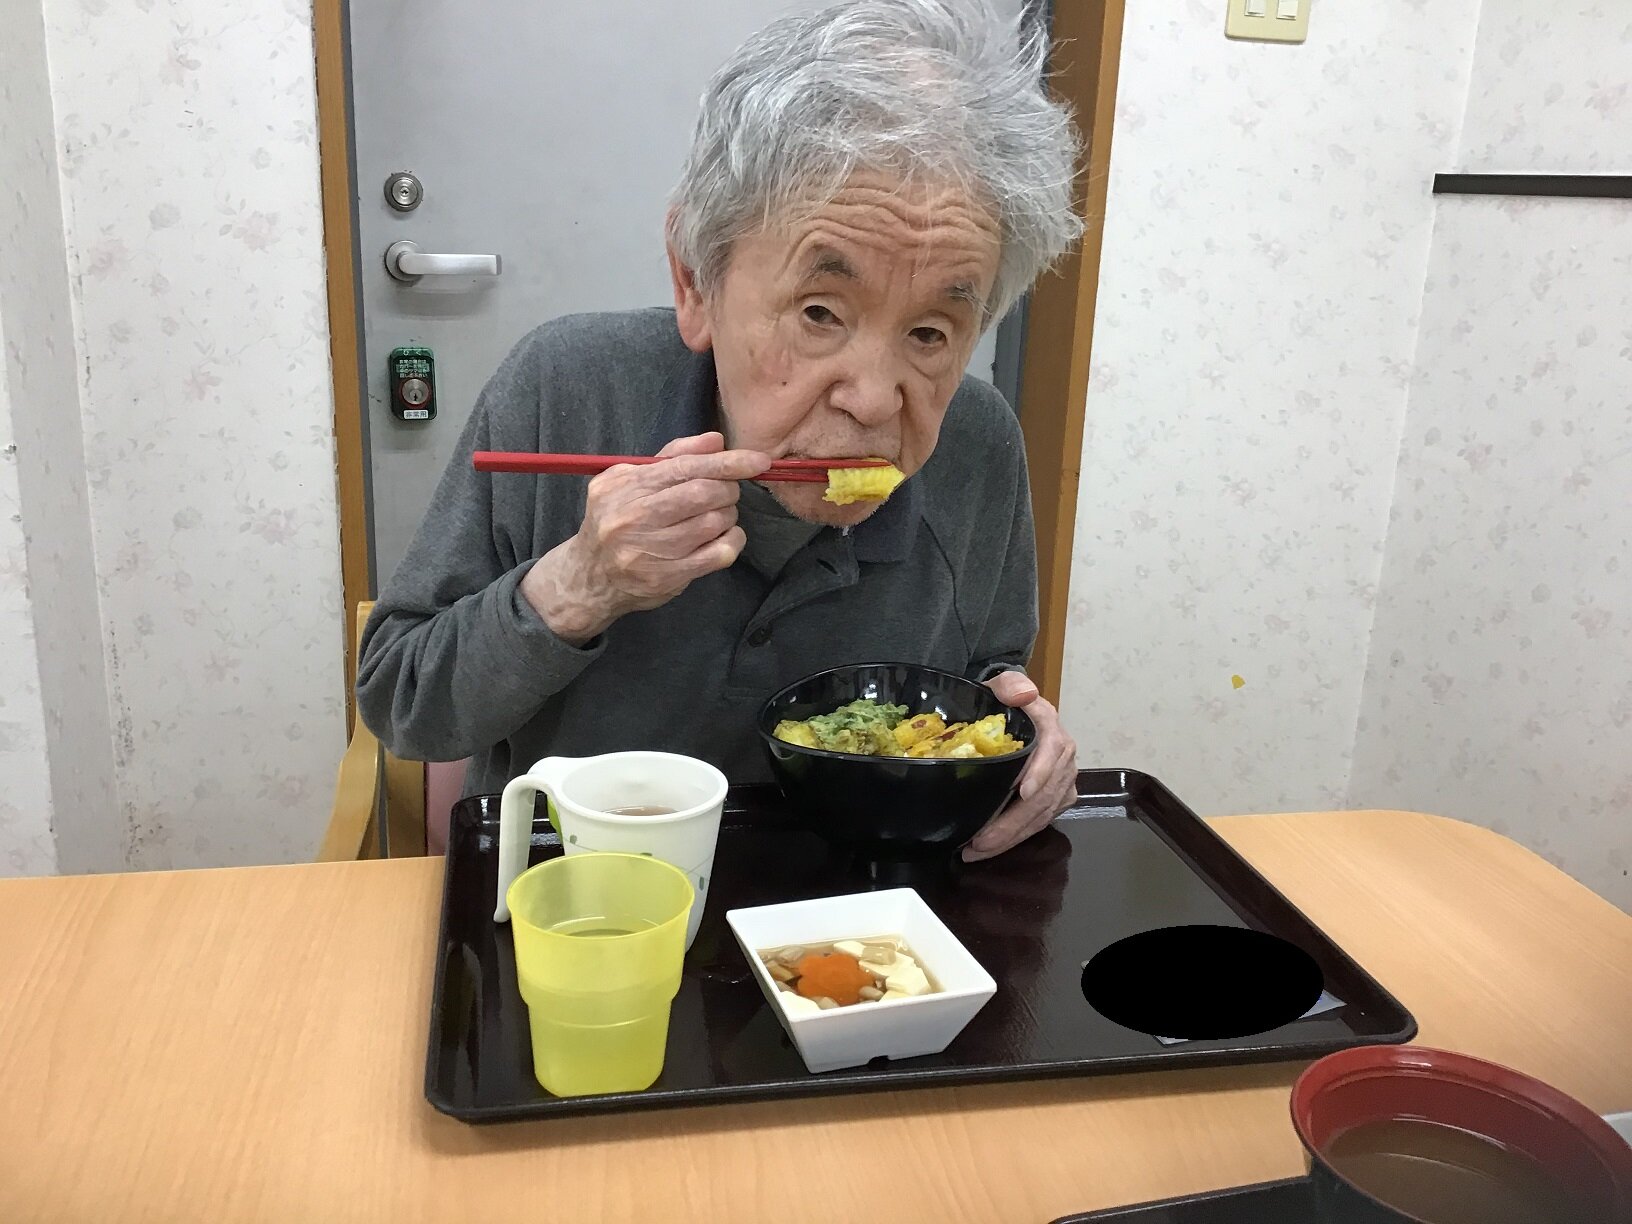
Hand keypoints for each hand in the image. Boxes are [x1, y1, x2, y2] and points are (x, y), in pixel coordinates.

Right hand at [521, 431, 769, 643]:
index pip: (686, 468)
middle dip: (728, 489)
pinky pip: (718, 554)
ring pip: (714, 522)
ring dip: (729, 515)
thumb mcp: (630, 480)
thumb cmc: (616, 520)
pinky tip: (725, 537)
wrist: (591, 576)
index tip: (758, 461)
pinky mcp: (668, 578)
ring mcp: (651, 550)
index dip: (728, 462)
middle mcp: (635, 517)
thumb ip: (672, 456)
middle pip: (703, 494)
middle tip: (727, 491)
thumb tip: (716, 440)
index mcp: (626, 486)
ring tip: (719, 514)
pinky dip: (732, 540)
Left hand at [962, 670, 1077, 862]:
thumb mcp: (999, 685)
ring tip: (977, 851)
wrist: (1006, 711)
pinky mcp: (1060, 795)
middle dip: (1013, 821)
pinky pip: (1043, 820)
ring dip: (1012, 836)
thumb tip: (1024, 694)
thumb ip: (1009, 684)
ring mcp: (1063, 777)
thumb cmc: (998, 701)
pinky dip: (1018, 837)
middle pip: (1044, 793)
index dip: (1040, 772)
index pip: (1052, 750)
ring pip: (1043, 813)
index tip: (1023, 791)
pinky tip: (993, 848)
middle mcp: (1063, 753)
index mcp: (1049, 724)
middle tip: (980, 841)